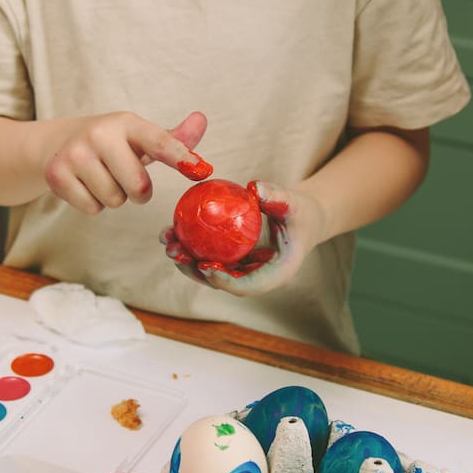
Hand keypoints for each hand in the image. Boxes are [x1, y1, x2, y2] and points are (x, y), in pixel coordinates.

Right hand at [42, 110, 207, 212]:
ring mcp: (76, 154)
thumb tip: (201, 120)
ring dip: (114, 196)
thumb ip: (172, 138)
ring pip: (115, 200)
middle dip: (139, 191)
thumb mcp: (139, 137)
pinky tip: (85, 184)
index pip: (159, 141)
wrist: (56, 143)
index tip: (197, 169)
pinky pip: (92, 208)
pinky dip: (93, 203)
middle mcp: (100, 134)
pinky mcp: (57, 175)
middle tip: (125, 177)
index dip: (180, 156)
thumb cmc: (110, 144)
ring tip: (101, 177)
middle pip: (138, 186)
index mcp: (126, 123)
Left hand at [161, 180, 325, 296]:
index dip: (225, 281)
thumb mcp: (294, 204)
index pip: (248, 285)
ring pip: (211, 273)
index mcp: (275, 273)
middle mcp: (256, 277)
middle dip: (195, 271)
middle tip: (175, 252)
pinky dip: (192, 248)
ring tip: (168, 242)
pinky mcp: (234, 260)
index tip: (205, 267)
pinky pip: (211, 257)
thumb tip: (255, 187)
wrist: (304, 219)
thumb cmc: (302, 213)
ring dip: (186, 261)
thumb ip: (277, 197)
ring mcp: (244, 270)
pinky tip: (174, 232)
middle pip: (223, 283)